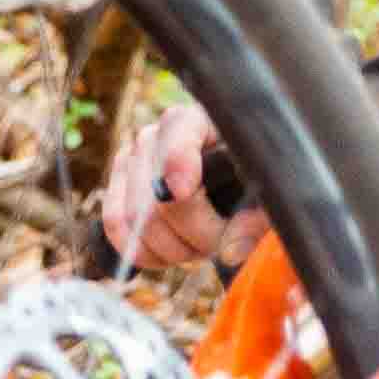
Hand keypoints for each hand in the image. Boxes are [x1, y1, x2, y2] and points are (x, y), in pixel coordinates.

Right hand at [101, 95, 257, 273]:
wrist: (225, 181)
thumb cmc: (250, 180)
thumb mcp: (264, 195)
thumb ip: (255, 220)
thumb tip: (230, 252)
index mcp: (196, 121)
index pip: (177, 135)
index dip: (177, 164)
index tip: (183, 191)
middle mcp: (154, 136)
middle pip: (158, 196)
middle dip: (194, 236)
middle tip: (220, 245)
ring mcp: (129, 162)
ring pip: (134, 219)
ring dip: (171, 249)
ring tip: (199, 249)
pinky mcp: (115, 190)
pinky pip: (114, 228)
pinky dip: (142, 253)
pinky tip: (169, 257)